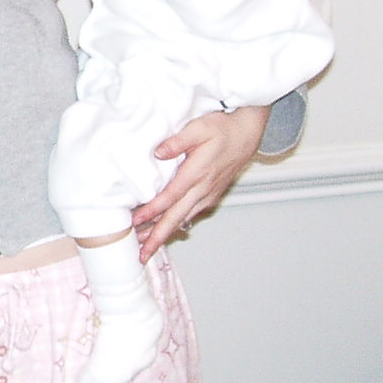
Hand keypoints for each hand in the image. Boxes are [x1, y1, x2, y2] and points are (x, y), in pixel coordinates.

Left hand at [131, 105, 269, 257]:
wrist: (246, 133)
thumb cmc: (223, 129)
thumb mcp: (199, 128)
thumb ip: (178, 141)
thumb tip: (158, 152)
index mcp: (197, 173)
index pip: (170, 197)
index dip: (152, 211)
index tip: (135, 221)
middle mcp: (203, 188)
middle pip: (176, 217)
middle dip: (158, 237)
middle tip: (142, 254)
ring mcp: (208, 194)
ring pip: (183, 219)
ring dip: (165, 234)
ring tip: (146, 246)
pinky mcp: (211, 196)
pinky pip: (191, 214)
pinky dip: (177, 224)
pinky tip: (167, 230)